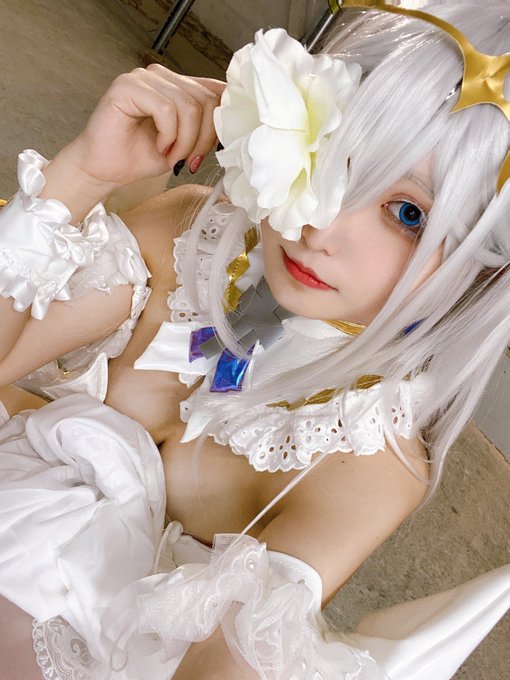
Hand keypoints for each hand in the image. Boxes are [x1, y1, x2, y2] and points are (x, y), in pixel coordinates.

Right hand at [62, 64, 224, 189]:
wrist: (105, 169)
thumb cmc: (139, 156)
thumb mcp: (185, 145)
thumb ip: (205, 129)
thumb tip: (232, 125)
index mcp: (178, 86)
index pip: (217, 92)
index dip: (221, 123)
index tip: (213, 150)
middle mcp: (162, 77)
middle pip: (206, 100)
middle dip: (203, 138)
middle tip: (189, 160)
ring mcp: (144, 78)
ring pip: (188, 106)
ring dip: (184, 141)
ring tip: (171, 155)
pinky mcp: (127, 86)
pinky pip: (166, 109)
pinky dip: (168, 135)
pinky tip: (159, 146)